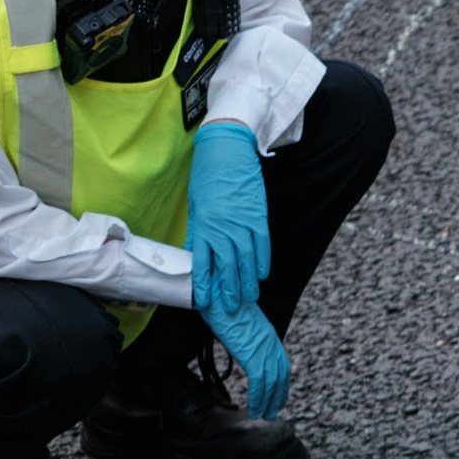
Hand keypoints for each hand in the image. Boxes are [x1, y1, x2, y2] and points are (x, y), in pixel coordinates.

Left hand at [185, 120, 270, 317]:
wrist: (225, 150)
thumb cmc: (207, 175)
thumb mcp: (196, 204)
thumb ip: (198, 229)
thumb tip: (196, 248)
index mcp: (203, 226)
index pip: (203, 263)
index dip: (204, 285)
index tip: (205, 301)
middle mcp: (222, 229)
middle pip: (227, 267)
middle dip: (229, 290)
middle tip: (232, 308)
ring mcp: (242, 224)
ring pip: (246, 261)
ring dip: (248, 281)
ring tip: (251, 297)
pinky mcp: (258, 216)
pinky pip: (262, 245)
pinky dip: (263, 261)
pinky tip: (263, 274)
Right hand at [207, 297, 288, 418]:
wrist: (217, 293)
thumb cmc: (221, 304)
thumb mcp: (238, 322)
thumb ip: (245, 336)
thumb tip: (241, 343)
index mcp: (268, 335)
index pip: (281, 363)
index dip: (281, 382)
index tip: (278, 394)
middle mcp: (270, 342)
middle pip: (281, 375)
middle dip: (278, 395)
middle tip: (272, 411)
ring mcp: (263, 348)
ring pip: (272, 383)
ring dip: (268, 402)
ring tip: (263, 415)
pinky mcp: (252, 353)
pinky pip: (260, 383)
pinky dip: (259, 398)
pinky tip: (255, 409)